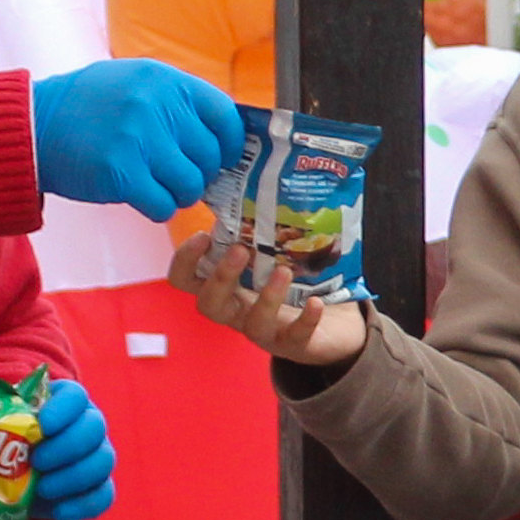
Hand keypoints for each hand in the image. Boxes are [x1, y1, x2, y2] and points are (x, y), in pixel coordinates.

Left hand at [28, 378, 116, 519]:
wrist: (18, 473)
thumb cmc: (6, 442)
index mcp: (65, 402)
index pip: (75, 396)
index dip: (63, 409)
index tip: (42, 425)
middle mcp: (88, 424)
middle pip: (94, 427)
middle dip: (66, 447)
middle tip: (36, 462)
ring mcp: (98, 455)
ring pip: (103, 461)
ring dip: (73, 477)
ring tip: (42, 489)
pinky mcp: (99, 486)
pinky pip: (104, 495)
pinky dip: (83, 505)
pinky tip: (58, 511)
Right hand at [35, 59, 245, 219]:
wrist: (32, 126)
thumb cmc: (87, 107)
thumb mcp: (134, 82)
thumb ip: (175, 101)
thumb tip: (220, 134)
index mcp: (165, 80)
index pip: (224, 116)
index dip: (228, 144)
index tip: (222, 158)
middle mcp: (156, 105)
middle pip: (209, 157)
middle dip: (199, 174)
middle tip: (178, 177)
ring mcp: (139, 140)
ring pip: (190, 186)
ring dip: (178, 194)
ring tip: (158, 187)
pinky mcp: (121, 174)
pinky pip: (163, 206)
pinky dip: (157, 209)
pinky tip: (142, 199)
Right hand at [172, 223, 368, 368]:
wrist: (333, 321)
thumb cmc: (294, 280)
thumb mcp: (272, 253)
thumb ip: (256, 227)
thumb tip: (250, 176)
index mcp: (226, 286)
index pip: (186, 280)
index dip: (185, 260)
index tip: (203, 235)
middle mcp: (238, 310)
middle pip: (209, 305)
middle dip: (221, 277)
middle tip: (240, 249)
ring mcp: (265, 331)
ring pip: (252, 325)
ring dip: (266, 297)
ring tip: (284, 270)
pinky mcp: (295, 344)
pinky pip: (295, 338)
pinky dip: (305, 320)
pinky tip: (315, 303)